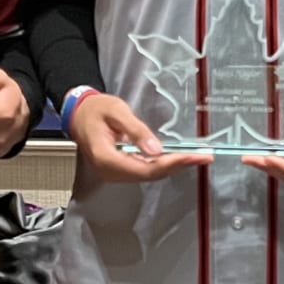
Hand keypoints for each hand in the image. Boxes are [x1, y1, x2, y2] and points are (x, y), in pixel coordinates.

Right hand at [65, 93, 207, 181]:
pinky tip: (179, 158)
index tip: (193, 156)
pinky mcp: (120, 169)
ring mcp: (115, 173)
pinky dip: (163, 164)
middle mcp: (111, 172)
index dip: (172, 163)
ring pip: (149, 174)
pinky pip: (145, 170)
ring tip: (197, 157)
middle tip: (204, 157)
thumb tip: (157, 151)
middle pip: (151, 174)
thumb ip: (136, 130)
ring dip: (174, 166)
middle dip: (179, 165)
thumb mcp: (117, 111)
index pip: (146, 167)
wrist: (79, 113)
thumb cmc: (96, 109)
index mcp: (107, 158)